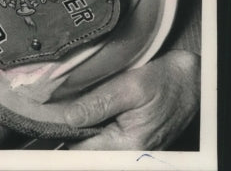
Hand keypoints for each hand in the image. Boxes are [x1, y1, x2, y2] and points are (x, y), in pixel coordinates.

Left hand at [64, 49, 199, 149]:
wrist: (188, 83)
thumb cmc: (164, 82)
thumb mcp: (130, 86)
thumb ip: (99, 103)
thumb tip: (68, 117)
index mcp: (128, 145)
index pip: (81, 148)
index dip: (62, 130)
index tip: (46, 113)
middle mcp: (128, 153)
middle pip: (83, 145)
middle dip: (69, 123)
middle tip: (57, 99)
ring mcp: (128, 149)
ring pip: (91, 139)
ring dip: (80, 121)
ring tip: (73, 97)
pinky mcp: (128, 140)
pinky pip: (101, 134)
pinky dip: (91, 120)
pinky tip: (87, 102)